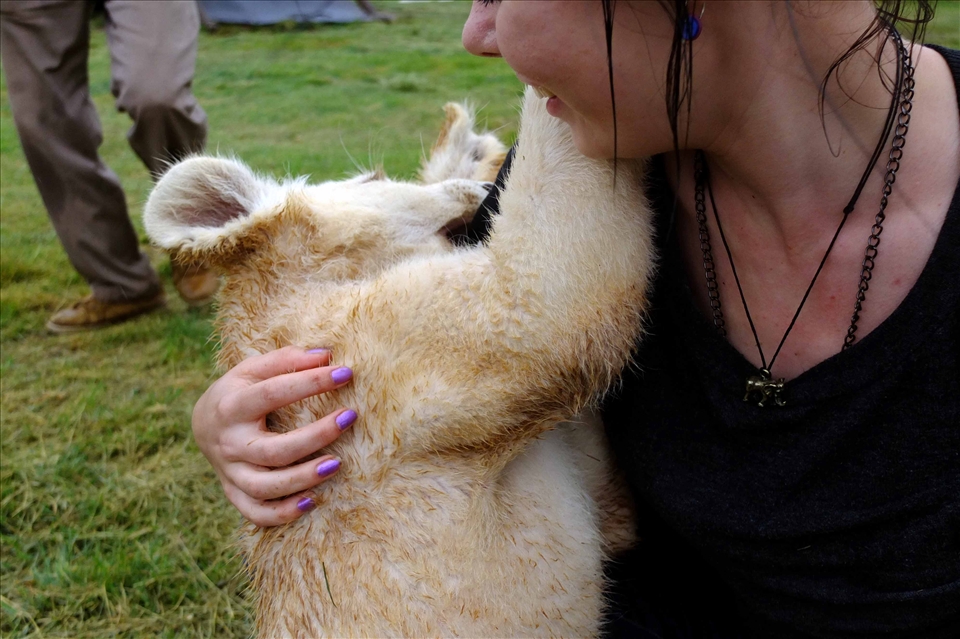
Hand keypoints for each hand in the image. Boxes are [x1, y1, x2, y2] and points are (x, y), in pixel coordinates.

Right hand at [192, 346, 356, 526]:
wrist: (203, 424)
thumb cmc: (239, 391)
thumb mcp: (252, 369)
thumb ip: (286, 359)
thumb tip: (326, 355)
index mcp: (232, 405)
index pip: (273, 393)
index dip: (310, 382)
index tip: (344, 373)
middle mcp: (229, 443)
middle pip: (273, 449)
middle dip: (314, 436)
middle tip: (349, 417)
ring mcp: (231, 472)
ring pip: (265, 487)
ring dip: (303, 479)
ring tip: (337, 464)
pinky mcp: (235, 493)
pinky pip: (257, 512)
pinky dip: (282, 513)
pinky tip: (312, 501)